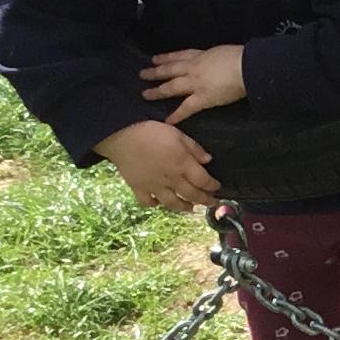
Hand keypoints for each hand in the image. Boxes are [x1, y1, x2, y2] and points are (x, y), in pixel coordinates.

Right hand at [96, 119, 220, 211]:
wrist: (121, 135)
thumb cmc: (151, 131)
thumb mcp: (177, 134)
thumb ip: (194, 148)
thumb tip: (208, 160)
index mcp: (182, 164)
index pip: (203, 181)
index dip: (212, 186)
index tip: (217, 187)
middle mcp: (171, 179)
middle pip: (191, 195)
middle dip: (205, 200)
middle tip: (212, 203)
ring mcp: (154, 186)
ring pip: (172, 203)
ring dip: (184, 207)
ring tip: (190, 208)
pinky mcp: (138, 188)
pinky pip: (148, 202)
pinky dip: (154, 204)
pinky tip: (158, 202)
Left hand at [140, 43, 247, 123]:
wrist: (247, 66)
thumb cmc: (240, 56)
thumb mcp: (222, 52)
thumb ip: (214, 58)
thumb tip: (214, 62)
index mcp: (201, 55)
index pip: (180, 55)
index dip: (167, 57)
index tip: (155, 59)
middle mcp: (194, 68)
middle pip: (171, 69)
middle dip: (156, 72)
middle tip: (142, 74)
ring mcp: (195, 84)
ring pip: (172, 86)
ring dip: (158, 91)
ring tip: (145, 95)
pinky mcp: (202, 98)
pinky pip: (186, 108)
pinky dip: (177, 115)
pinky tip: (167, 121)